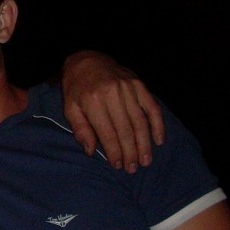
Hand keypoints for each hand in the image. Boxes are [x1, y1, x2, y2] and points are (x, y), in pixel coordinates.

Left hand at [61, 51, 164, 172]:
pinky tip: (159, 140)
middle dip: (131, 152)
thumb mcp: (70, 108)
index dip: (114, 152)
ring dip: (145, 144)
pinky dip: (158, 125)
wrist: (88, 61)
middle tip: (134, 169)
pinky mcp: (140, 85)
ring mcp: (129, 88)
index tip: (119, 165)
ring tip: (145, 161)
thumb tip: (91, 151)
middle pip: (126, 130)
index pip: (107, 133)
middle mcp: (112, 94)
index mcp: (93, 101)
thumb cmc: (77, 88)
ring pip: (141, 121)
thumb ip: (81, 129)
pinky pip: (153, 107)